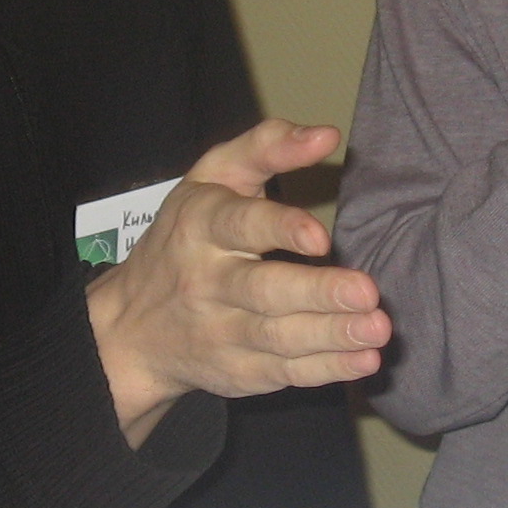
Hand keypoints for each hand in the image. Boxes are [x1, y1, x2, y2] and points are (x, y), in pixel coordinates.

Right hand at [85, 118, 390, 444]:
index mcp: (200, 226)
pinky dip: (326, 370)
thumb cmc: (185, 237)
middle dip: (317, 293)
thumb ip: (266, 147)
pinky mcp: (236, 372)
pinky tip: (363, 359)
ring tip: (377, 328)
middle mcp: (207, 282)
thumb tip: (326, 135)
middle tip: (368, 292)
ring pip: (278, 338)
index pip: (240, 226)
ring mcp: (220, 333)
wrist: (130, 329)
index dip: (280, 230)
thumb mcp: (210, 179)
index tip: (321, 237)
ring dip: (331, 335)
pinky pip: (284, 372)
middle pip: (263, 291)